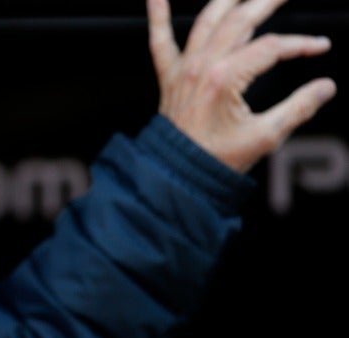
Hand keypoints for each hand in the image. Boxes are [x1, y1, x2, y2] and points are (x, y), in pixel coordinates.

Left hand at [148, 0, 336, 172]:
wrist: (176, 175)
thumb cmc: (215, 159)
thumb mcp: (264, 137)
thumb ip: (298, 108)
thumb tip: (326, 87)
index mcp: (225, 78)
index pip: (271, 47)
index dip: (300, 44)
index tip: (320, 46)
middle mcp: (202, 67)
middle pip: (240, 21)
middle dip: (267, 1)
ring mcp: (184, 69)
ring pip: (206, 21)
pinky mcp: (170, 77)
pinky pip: (160, 41)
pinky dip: (157, 16)